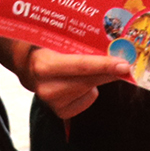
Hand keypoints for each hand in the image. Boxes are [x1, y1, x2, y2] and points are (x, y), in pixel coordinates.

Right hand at [14, 46, 130, 119]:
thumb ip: (77, 42)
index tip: (124, 65)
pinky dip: (88, 90)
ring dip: (95, 79)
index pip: (80, 66)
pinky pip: (88, 100)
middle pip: (89, 80)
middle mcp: (46, 87)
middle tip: (123, 64)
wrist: (25, 65)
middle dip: (108, 72)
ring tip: (83, 68)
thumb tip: (109, 43)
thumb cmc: (43, 45)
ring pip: (90, 89)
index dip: (104, 65)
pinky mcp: (61, 112)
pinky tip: (77, 81)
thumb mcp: (54, 38)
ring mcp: (52, 102)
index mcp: (43, 65)